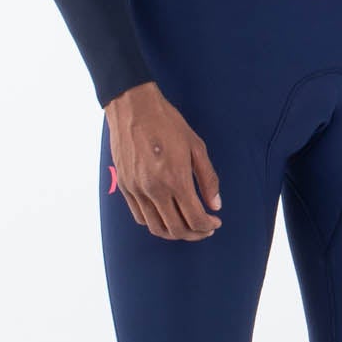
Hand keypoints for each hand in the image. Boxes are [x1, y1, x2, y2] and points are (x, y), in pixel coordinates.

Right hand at [104, 82, 224, 238]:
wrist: (134, 107)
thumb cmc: (168, 123)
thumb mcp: (196, 147)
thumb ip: (208, 178)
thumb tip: (216, 205)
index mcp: (175, 180)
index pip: (195, 218)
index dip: (208, 226)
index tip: (215, 221)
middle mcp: (154, 189)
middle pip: (176, 229)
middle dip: (195, 234)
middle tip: (205, 228)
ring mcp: (137, 190)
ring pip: (156, 228)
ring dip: (175, 233)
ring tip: (187, 225)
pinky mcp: (125, 186)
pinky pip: (140, 216)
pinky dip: (155, 223)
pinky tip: (166, 215)